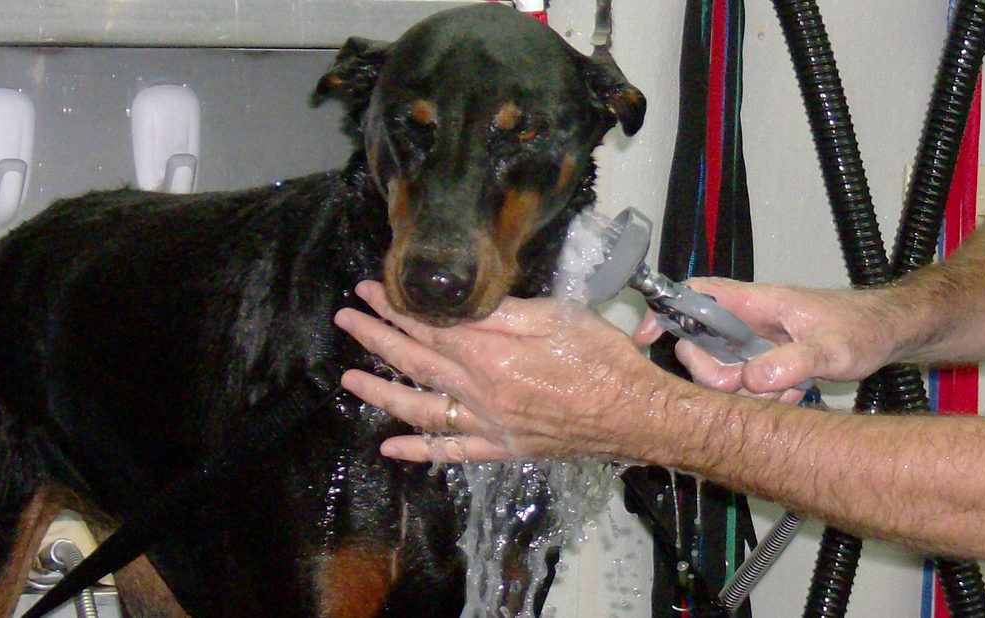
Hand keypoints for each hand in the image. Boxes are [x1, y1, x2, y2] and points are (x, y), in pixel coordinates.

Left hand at [334, 281, 669, 462]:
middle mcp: (482, 392)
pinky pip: (452, 451)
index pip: (430, 327)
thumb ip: (504, 312)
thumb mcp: (557, 316)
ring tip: (348, 380)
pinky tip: (390, 446)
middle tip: (346, 320)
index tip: (370, 291)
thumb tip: (462, 305)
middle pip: (417, 362)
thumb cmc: (604, 360)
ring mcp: (489, 425)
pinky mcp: (502, 448)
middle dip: (376, 339)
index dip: (396, 309)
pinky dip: (418, 450)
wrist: (638, 415)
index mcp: (493, 355)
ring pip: (422, 409)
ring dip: (381, 392)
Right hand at [633, 278, 894, 398]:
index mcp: (755, 301)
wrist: (889, 332)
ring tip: (789, 390)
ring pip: (724, 371)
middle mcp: (748, 319)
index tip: (646, 338)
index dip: (664, 311)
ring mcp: (756, 341)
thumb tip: (751, 379)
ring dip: (747, 392)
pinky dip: (765, 397)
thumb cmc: (863, 328)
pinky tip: (795, 393)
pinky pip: (747, 384)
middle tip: (744, 387)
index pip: (695, 294)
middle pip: (701, 345)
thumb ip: (793, 363)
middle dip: (714, 373)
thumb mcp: (833, 349)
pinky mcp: (767, 360)